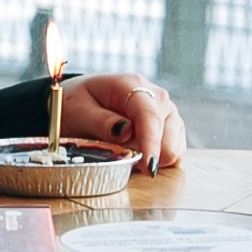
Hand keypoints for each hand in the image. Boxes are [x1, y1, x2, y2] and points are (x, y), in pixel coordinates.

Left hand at [61, 73, 186, 170]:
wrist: (80, 101)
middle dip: (146, 154)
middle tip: (118, 156)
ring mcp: (167, 112)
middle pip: (168, 135)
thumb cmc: (76, 104)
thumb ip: (102, 122)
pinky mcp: (171, 128)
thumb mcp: (78, 111)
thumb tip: (126, 131)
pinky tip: (137, 155)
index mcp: (132, 85)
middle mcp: (157, 96)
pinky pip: (175, 152)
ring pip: (174, 147)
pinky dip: (158, 160)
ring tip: (124, 152)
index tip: (149, 166)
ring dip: (151, 158)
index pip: (149, 115)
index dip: (151, 142)